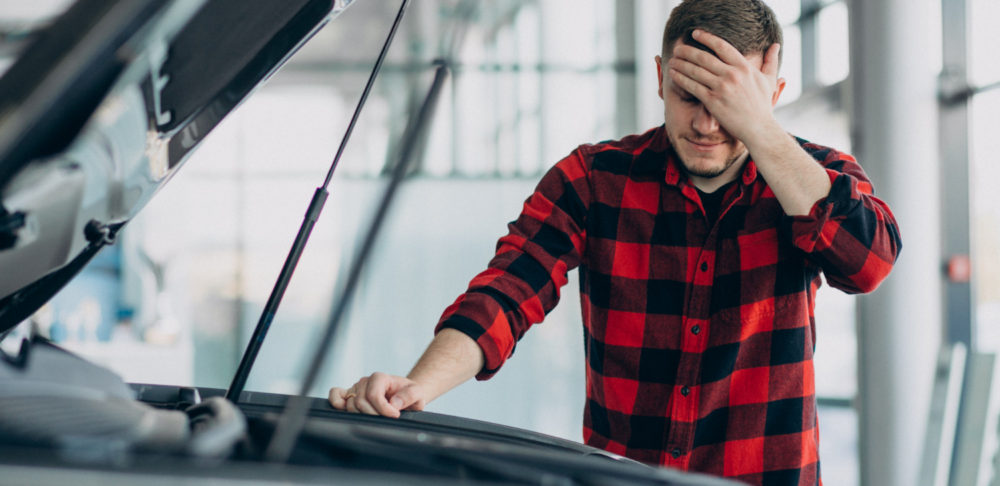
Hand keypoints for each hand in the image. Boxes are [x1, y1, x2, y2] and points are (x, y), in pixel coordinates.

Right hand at [328, 372, 426, 417]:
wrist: (404, 395)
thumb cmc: (409, 393)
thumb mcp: (417, 393)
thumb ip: (409, 396)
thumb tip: (393, 403)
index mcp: (380, 377)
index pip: (373, 395)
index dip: (383, 409)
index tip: (395, 415)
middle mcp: (365, 381)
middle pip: (360, 402)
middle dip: (374, 415)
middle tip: (386, 419)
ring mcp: (355, 388)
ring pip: (350, 405)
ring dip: (362, 415)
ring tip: (376, 418)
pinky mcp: (349, 396)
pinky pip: (335, 395)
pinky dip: (336, 403)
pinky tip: (346, 411)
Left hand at [666, 29, 782, 145]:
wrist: (759, 128)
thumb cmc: (763, 105)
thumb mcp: (769, 80)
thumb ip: (771, 61)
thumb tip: (776, 46)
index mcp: (744, 67)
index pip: (722, 46)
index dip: (707, 37)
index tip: (695, 33)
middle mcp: (732, 74)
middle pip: (704, 57)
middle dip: (688, 51)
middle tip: (678, 48)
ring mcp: (721, 88)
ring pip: (695, 71)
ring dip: (681, 64)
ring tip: (672, 60)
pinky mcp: (712, 101)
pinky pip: (692, 86)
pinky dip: (681, 79)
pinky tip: (674, 75)